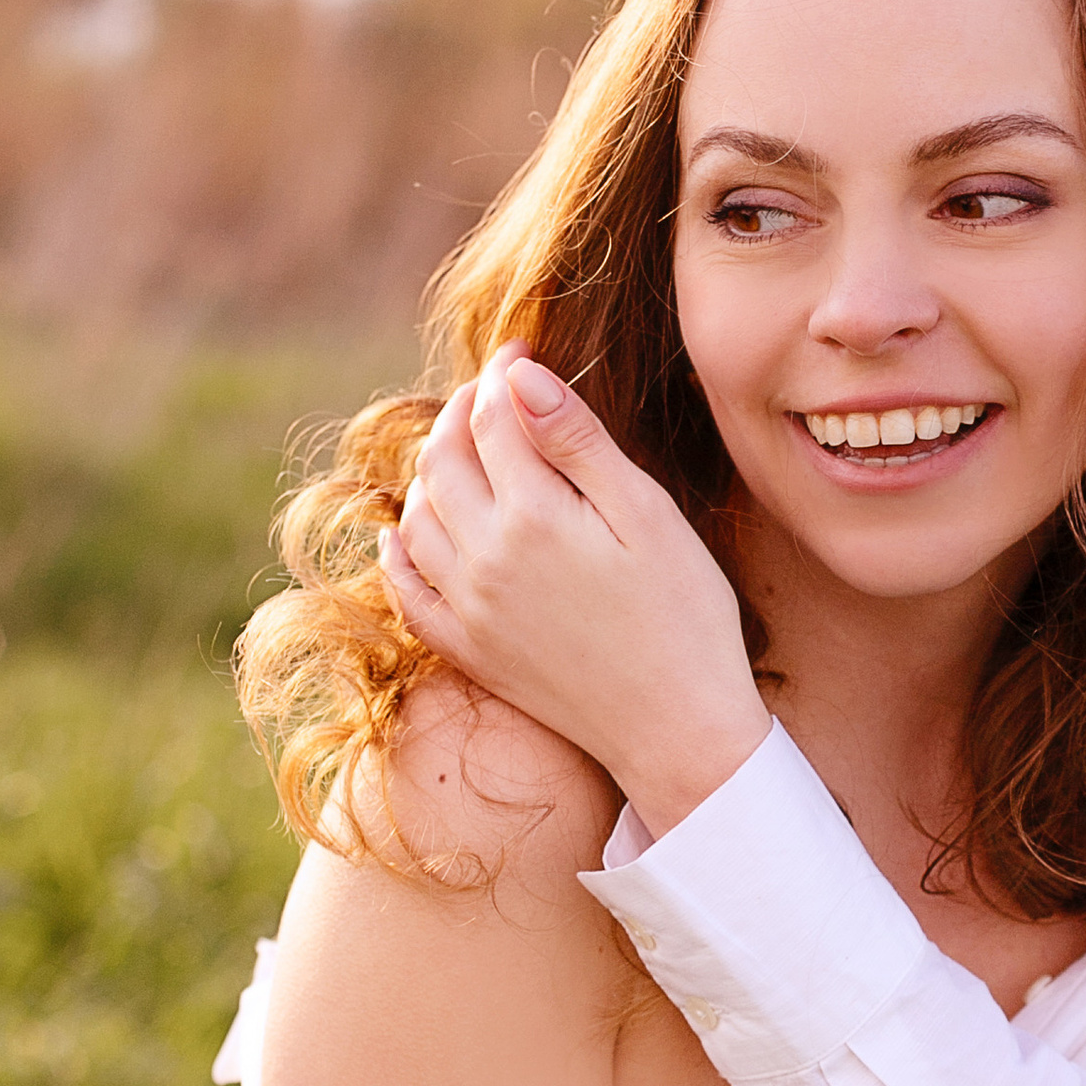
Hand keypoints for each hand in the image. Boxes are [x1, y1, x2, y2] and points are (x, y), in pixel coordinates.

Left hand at [382, 350, 770, 833]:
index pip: (491, 417)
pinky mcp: (469, 650)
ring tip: (466, 453)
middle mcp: (484, 558)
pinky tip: (408, 533)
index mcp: (534, 515)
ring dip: (432, 472)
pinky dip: (400, 550)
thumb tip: (520, 377)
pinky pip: (407, 590)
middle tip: (492, 394)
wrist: (679, 731)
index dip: (502, 374)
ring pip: (416, 517)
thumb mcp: (647, 515)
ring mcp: (468, 608)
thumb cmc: (685, 616)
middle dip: (461, 412)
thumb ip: (578, 442)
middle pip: (443, 458)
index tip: (521, 354)